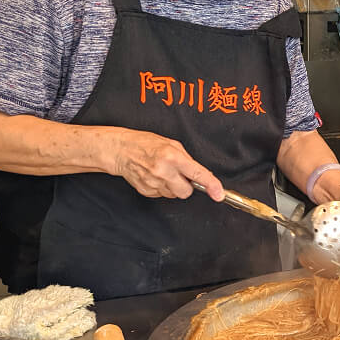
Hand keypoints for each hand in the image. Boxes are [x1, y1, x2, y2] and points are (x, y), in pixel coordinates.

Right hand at [108, 129, 222, 200]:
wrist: (121, 150)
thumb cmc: (145, 144)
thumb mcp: (171, 144)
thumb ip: (187, 160)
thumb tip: (200, 175)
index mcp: (173, 157)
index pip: (197, 175)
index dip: (211, 185)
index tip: (218, 194)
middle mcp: (163, 171)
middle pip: (186, 192)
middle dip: (186, 185)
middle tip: (178, 174)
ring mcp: (153, 183)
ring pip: (174, 195)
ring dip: (173, 186)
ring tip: (162, 172)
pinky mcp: (146, 191)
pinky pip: (162, 195)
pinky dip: (162, 188)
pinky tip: (154, 176)